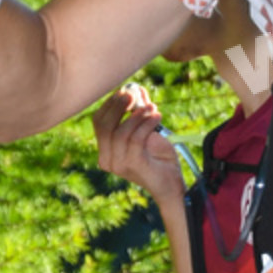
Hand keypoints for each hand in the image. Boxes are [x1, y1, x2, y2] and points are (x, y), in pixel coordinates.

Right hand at [92, 84, 184, 205]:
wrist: (173, 184)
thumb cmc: (159, 159)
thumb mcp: (147, 131)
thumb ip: (139, 112)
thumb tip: (136, 88)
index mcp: (105, 151)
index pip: (99, 122)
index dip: (111, 104)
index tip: (126, 91)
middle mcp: (107, 159)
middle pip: (104, 125)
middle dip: (118, 106)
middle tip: (133, 94)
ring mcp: (118, 164)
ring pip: (120, 132)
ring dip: (137, 116)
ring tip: (152, 108)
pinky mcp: (133, 165)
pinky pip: (135, 138)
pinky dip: (146, 124)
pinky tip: (157, 117)